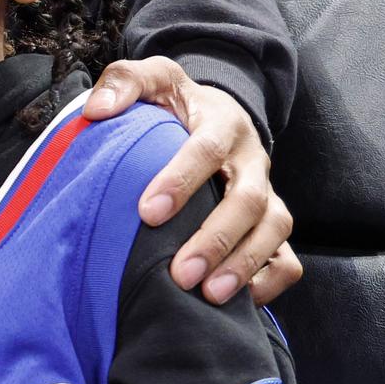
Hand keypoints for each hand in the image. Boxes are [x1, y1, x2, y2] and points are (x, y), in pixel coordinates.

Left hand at [85, 59, 301, 305]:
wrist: (215, 115)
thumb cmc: (176, 105)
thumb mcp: (154, 80)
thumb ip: (124, 82)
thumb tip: (96, 110)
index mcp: (222, 123)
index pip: (207, 150)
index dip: (181, 181)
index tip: (148, 212)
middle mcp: (251, 161)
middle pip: (249, 200)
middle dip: (216, 239)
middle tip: (181, 273)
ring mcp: (268, 194)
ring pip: (274, 230)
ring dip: (243, 265)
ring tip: (208, 295)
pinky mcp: (273, 225)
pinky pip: (288, 258)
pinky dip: (269, 280)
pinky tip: (238, 303)